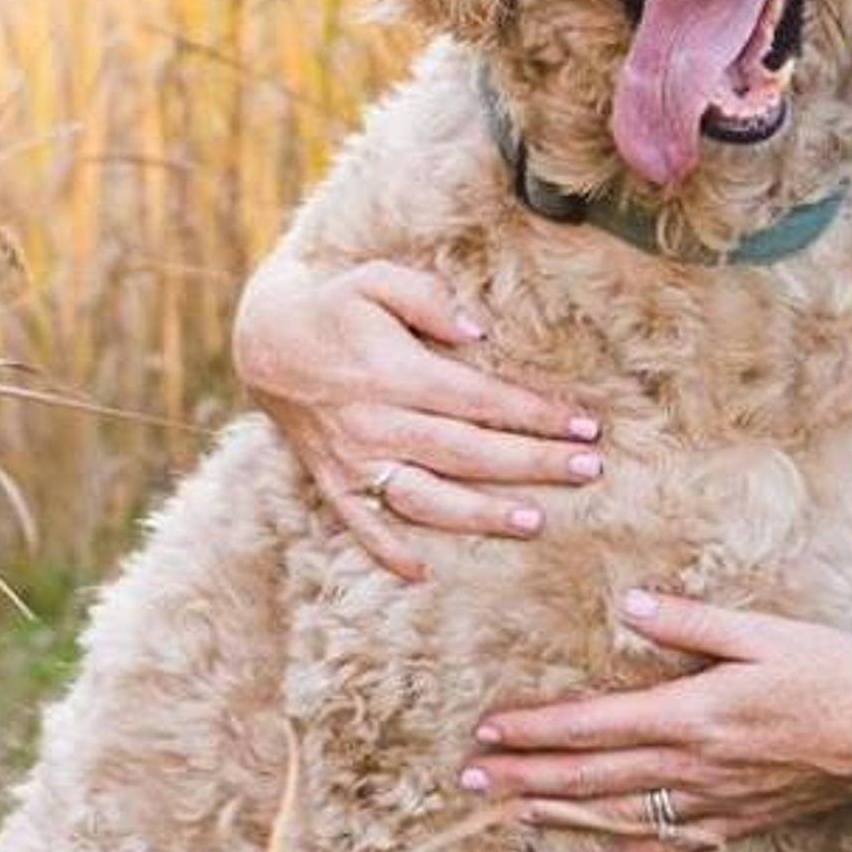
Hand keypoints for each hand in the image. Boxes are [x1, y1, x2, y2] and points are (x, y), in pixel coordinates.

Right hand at [233, 254, 601, 577]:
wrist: (263, 340)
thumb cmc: (337, 305)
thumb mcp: (378, 278)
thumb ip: (430, 298)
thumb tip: (478, 332)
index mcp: (395, 373)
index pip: (480, 399)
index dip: (535, 413)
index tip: (585, 424)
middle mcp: (376, 423)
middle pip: (468, 452)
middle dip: (532, 462)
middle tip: (589, 469)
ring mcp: (353, 459)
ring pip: (425, 498)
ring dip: (481, 513)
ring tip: (535, 522)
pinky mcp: (332, 482)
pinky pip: (362, 524)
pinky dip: (389, 551)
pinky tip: (423, 573)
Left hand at [463, 591, 851, 851]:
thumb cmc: (834, 673)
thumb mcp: (766, 632)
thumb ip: (692, 623)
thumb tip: (628, 605)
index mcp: (694, 713)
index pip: (594, 725)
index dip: (537, 729)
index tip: (489, 729)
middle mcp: (694, 766)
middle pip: (593, 777)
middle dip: (525, 778)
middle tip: (469, 782)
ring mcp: (715, 802)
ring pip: (620, 817)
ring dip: (559, 815)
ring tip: (510, 816)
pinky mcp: (740, 822)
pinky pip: (673, 845)